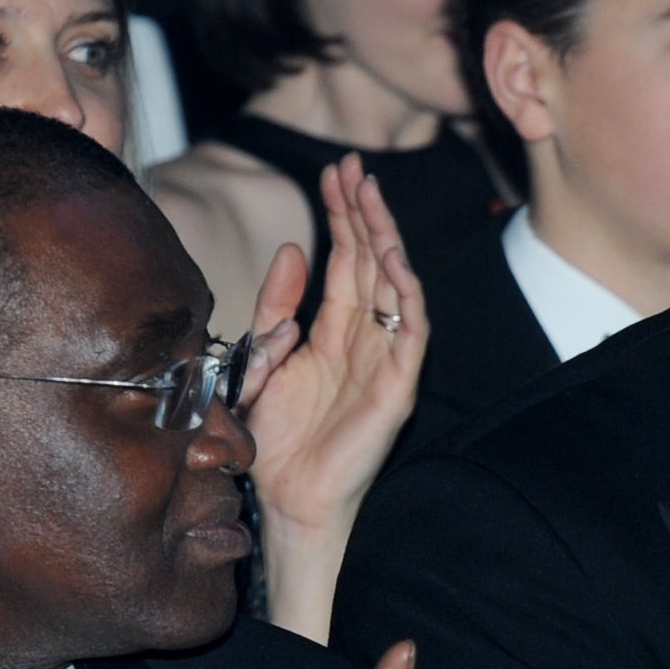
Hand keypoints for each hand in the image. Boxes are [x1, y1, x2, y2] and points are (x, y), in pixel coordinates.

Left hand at [241, 159, 429, 625]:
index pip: (346, 260)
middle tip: (354, 168)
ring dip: (385, 239)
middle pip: (372, 263)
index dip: (343, 215)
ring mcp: (385, 361)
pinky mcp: (397, 387)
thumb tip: (292, 249)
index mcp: (333, 332)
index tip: (334, 172)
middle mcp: (365, 340)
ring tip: (370, 197)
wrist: (285, 501)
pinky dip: (405, 294)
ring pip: (395, 287)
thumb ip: (274, 309)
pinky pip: (410, 332)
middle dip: (365, 213)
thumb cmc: (273, 440)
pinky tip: (392, 260)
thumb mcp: (259, 359)